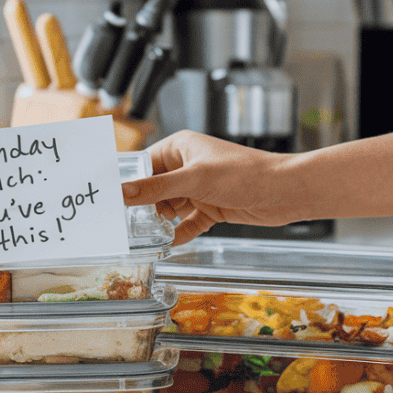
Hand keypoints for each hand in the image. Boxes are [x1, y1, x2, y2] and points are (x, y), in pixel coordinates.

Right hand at [121, 131, 293, 244]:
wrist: (284, 192)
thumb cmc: (245, 173)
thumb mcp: (194, 180)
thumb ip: (155, 188)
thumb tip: (122, 192)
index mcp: (181, 148)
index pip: (143, 163)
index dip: (126, 181)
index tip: (108, 197)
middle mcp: (188, 167)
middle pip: (154, 189)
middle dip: (142, 206)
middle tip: (122, 224)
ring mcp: (199, 189)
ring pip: (169, 207)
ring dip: (160, 222)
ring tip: (142, 236)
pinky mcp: (212, 208)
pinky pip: (188, 223)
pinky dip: (179, 233)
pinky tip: (167, 245)